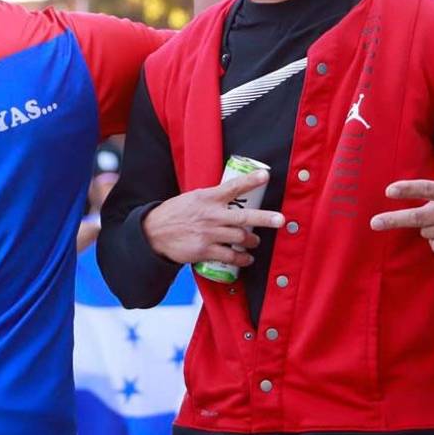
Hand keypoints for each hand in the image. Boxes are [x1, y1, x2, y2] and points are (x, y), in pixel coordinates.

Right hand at [143, 170, 284, 265]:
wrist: (154, 232)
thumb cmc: (175, 213)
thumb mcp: (193, 198)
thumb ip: (213, 198)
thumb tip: (233, 196)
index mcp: (207, 197)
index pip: (233, 187)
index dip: (250, 180)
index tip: (265, 175)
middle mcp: (211, 215)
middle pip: (244, 217)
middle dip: (264, 218)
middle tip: (280, 220)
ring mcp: (209, 234)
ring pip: (240, 238)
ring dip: (252, 241)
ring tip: (255, 241)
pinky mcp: (205, 250)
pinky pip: (230, 256)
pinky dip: (242, 259)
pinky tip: (247, 258)